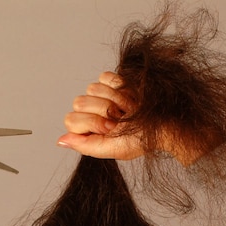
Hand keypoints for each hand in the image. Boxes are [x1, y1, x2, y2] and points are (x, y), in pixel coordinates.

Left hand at [57, 71, 220, 165]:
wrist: (164, 123)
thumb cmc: (141, 140)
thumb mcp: (113, 149)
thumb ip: (85, 146)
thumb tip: (61, 140)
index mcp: (87, 131)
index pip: (71, 119)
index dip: (91, 123)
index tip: (109, 129)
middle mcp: (91, 112)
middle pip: (79, 102)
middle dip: (102, 111)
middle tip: (119, 120)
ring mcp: (101, 96)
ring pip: (92, 87)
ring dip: (114, 100)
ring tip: (127, 110)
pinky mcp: (113, 81)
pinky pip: (105, 76)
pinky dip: (119, 86)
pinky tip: (129, 98)